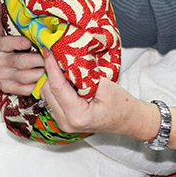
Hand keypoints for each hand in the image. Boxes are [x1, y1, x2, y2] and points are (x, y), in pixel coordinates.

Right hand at [0, 0, 44, 96]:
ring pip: (25, 77)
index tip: (29, 42)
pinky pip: (25, 89)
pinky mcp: (9, 88)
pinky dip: (37, 86)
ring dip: (41, 73)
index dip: (18, 44)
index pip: (6, 45)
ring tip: (55, 67)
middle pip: (20, 62)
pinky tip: (49, 81)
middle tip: (52, 55)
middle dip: (37, 60)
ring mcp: (4, 77)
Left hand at [40, 48, 158, 139]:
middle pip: (47, 92)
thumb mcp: (106, 86)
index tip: (48, 52)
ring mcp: (64, 123)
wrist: (128, 120)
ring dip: (52, 80)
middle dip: (50, 72)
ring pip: (47, 96)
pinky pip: (53, 100)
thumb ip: (85, 75)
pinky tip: (65, 79)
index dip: (52, 67)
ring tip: (61, 66)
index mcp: (78, 116)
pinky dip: (56, 88)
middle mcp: (66, 122)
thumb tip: (68, 60)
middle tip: (56, 56)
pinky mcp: (63, 120)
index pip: (57, 88)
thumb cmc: (122, 106)